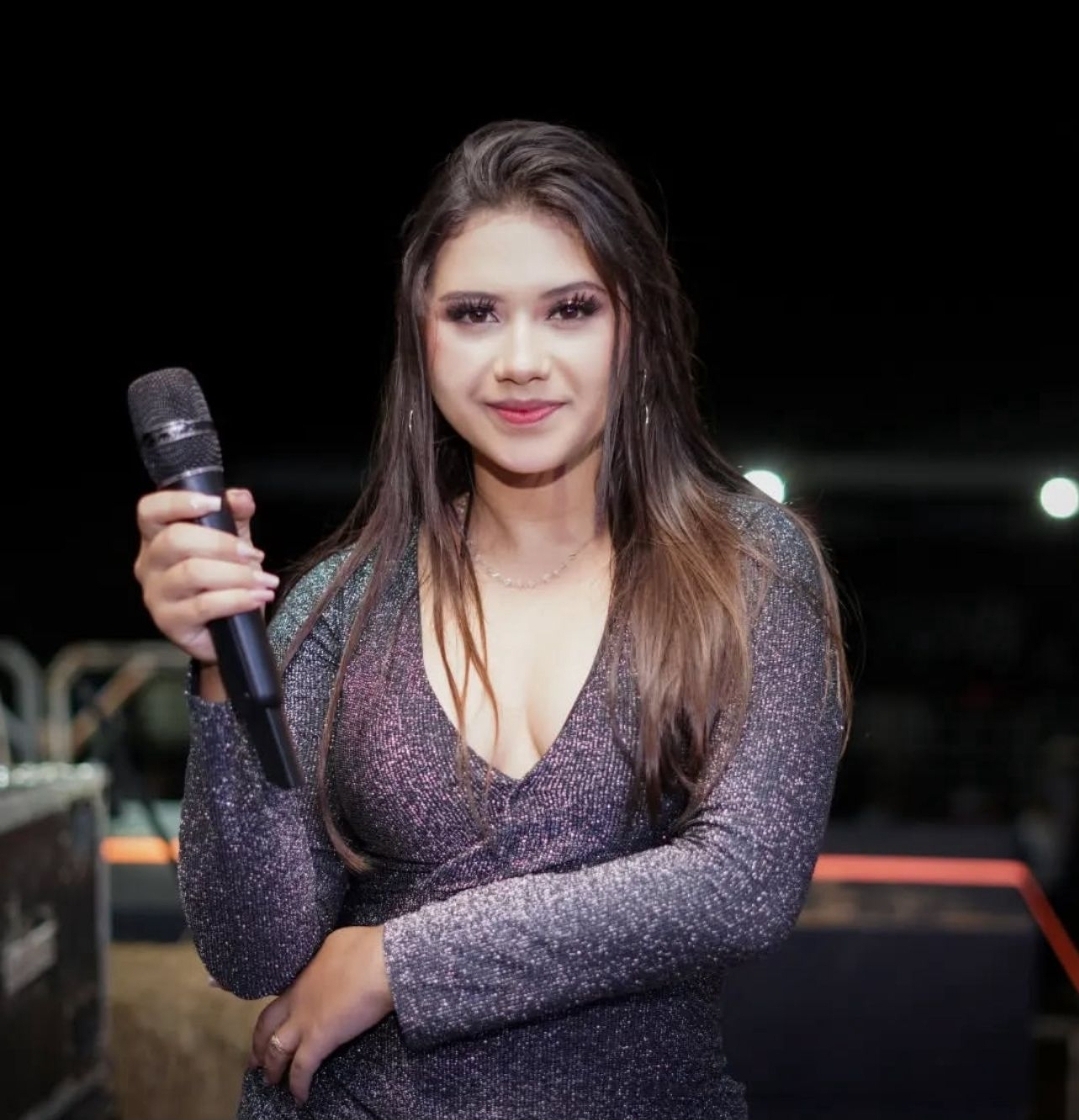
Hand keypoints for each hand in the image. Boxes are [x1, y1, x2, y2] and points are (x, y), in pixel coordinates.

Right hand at [133, 487, 277, 665]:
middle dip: (222, 544)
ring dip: (236, 574)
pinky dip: (237, 599)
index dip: (179, 502)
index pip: (150, 510)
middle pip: (175, 540)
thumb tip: (240, 498)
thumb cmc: (224, 580)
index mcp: (157, 537)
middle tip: (253, 554)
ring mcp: (156, 595)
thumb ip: (235, 515)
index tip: (215, 503)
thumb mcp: (232, 541)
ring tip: (263, 580)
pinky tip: (258, 597)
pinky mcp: (169, 622)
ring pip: (192, 573)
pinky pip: (203, 606)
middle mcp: (149, 564)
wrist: (231, 630)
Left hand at [250, 926, 394, 1103]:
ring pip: (277, 1050)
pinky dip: (297, 1085)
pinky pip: (301, 1068)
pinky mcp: (319, 1038)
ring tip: (272, 1081)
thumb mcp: (339, 940)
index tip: (211, 983)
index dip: (236, 983)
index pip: (269, 982)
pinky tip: (300, 1095)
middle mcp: (296, 995)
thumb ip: (326, 955)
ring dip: (273, 1069)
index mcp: (301, 970)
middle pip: (266, 1024)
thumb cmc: (369, 945)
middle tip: (255, 1059)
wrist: (383, 960)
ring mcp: (305, 1018)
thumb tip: (330, 957)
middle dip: (259, 1044)